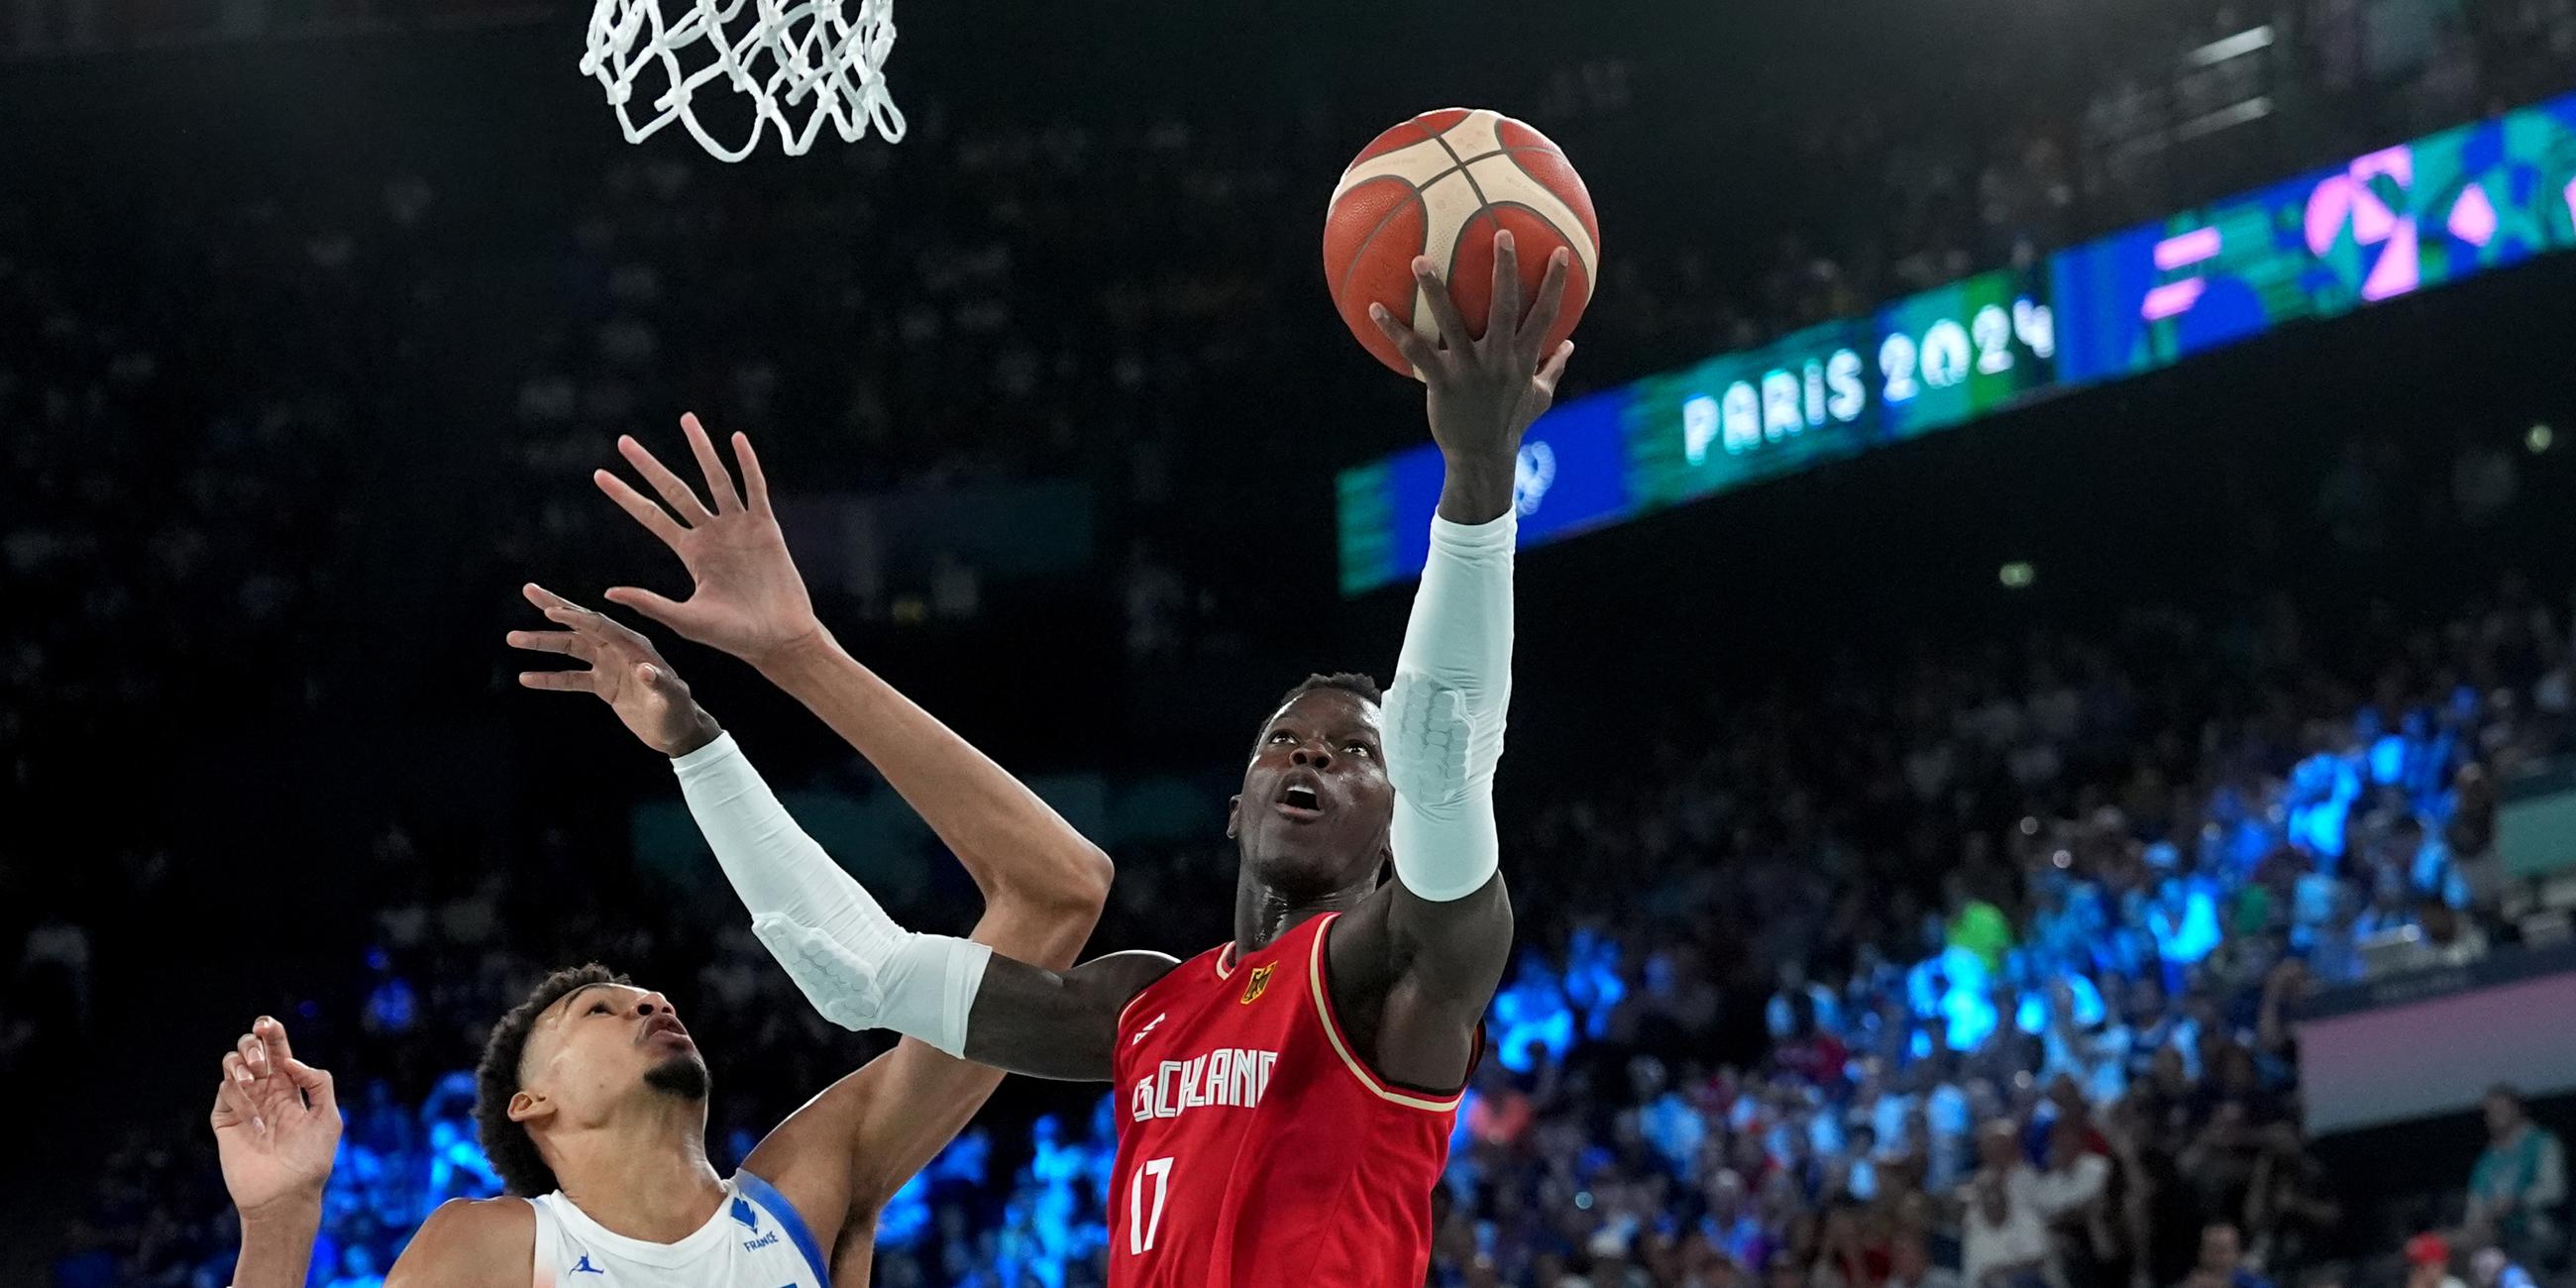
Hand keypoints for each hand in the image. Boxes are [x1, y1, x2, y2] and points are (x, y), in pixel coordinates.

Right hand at [211, 1017, 339, 1221]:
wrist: (285, 1195)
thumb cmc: (311, 1161)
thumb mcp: (328, 1119)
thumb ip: (318, 1084)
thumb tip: (291, 1062)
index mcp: (290, 1088)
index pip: (278, 1052)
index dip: (272, 1034)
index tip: (267, 1023)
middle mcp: (265, 1092)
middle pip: (251, 1052)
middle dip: (253, 1045)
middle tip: (260, 1058)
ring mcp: (243, 1105)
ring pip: (232, 1066)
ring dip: (240, 1064)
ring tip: (253, 1077)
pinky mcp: (225, 1120)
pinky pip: (225, 1094)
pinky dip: (240, 1099)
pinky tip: (257, 1121)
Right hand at [509, 583, 721, 756]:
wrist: (678, 731)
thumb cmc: (679, 712)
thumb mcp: (671, 699)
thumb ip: (660, 683)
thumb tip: (645, 670)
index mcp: (635, 646)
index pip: (601, 626)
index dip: (577, 617)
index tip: (551, 611)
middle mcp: (619, 649)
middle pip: (581, 624)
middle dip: (555, 607)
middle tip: (529, 590)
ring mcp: (609, 665)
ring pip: (571, 648)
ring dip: (543, 642)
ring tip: (513, 637)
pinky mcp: (603, 684)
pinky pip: (571, 678)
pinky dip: (549, 678)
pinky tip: (526, 677)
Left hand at [594, 415, 825, 667]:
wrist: (778, 640)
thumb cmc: (734, 637)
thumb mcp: (686, 620)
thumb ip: (650, 603)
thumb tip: (610, 592)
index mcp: (691, 553)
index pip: (651, 516)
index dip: (625, 496)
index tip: (599, 475)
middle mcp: (712, 534)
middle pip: (675, 490)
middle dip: (649, 467)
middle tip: (623, 442)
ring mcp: (740, 528)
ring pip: (716, 479)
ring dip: (702, 450)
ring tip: (686, 419)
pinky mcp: (767, 529)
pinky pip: (755, 489)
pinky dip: (747, 464)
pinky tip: (737, 439)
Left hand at [1369, 230, 1575, 519]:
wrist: (1483, 458)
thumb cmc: (1510, 423)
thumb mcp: (1539, 398)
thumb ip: (1554, 368)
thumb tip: (1571, 346)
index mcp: (1524, 359)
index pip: (1546, 315)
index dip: (1556, 283)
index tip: (1560, 251)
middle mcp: (1500, 360)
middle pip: (1506, 307)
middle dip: (1505, 268)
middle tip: (1500, 231)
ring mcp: (1470, 370)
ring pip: (1452, 322)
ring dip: (1435, 289)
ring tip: (1420, 259)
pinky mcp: (1443, 383)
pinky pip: (1415, 351)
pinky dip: (1394, 329)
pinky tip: (1374, 307)